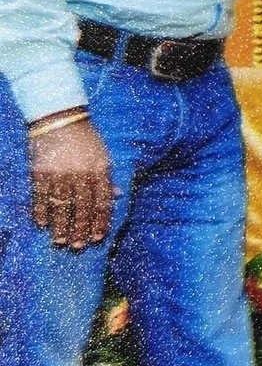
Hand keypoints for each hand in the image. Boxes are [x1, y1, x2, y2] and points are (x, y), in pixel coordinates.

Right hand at [28, 114, 112, 249]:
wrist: (60, 119)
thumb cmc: (85, 139)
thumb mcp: (103, 155)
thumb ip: (108, 177)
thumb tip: (117, 196)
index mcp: (100, 170)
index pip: (102, 202)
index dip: (100, 222)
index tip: (98, 237)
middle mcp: (81, 174)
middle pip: (82, 208)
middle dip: (81, 229)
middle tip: (78, 245)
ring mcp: (59, 174)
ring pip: (61, 206)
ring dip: (60, 226)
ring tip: (60, 241)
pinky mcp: (40, 172)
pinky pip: (41, 196)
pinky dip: (41, 211)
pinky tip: (42, 224)